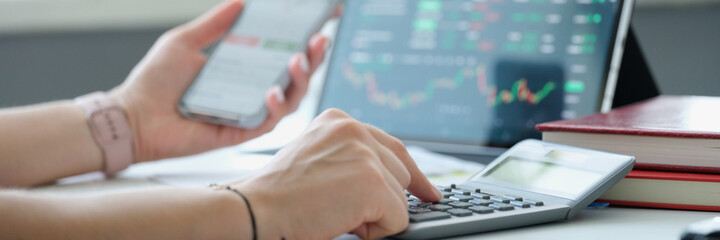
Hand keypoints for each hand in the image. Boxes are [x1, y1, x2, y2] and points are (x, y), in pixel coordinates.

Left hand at [108, 0, 330, 161]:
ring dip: (300, 79)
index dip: (305, 38)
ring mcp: (248, 112)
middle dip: (313, 57)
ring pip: (290, 99)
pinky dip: (274, 105)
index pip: (281, 52)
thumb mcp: (185, 41)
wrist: (132, 116)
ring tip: (298, 59)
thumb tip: (241, 1)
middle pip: (294, 75)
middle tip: (319, 38)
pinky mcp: (241, 131)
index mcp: (243, 69)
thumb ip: (214, 23)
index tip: (322, 19)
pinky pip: (269, 121)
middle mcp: (251, 91)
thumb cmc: (155, 82)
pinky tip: (270, 90)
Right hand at [231, 109, 443, 238]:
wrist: (253, 210)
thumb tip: (392, 181)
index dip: (412, 175)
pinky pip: (398, 219)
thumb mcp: (317, 161)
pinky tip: (342, 222)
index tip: (428, 192)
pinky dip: (376, 231)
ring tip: (334, 213)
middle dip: (382, 199)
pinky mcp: (373, 182)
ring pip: (401, 198)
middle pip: (400, 173)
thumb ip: (350, 160)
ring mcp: (365, 154)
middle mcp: (355, 129)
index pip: (392, 147)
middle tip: (341, 210)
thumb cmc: (277, 196)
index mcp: (339, 121)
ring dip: (375, 215)